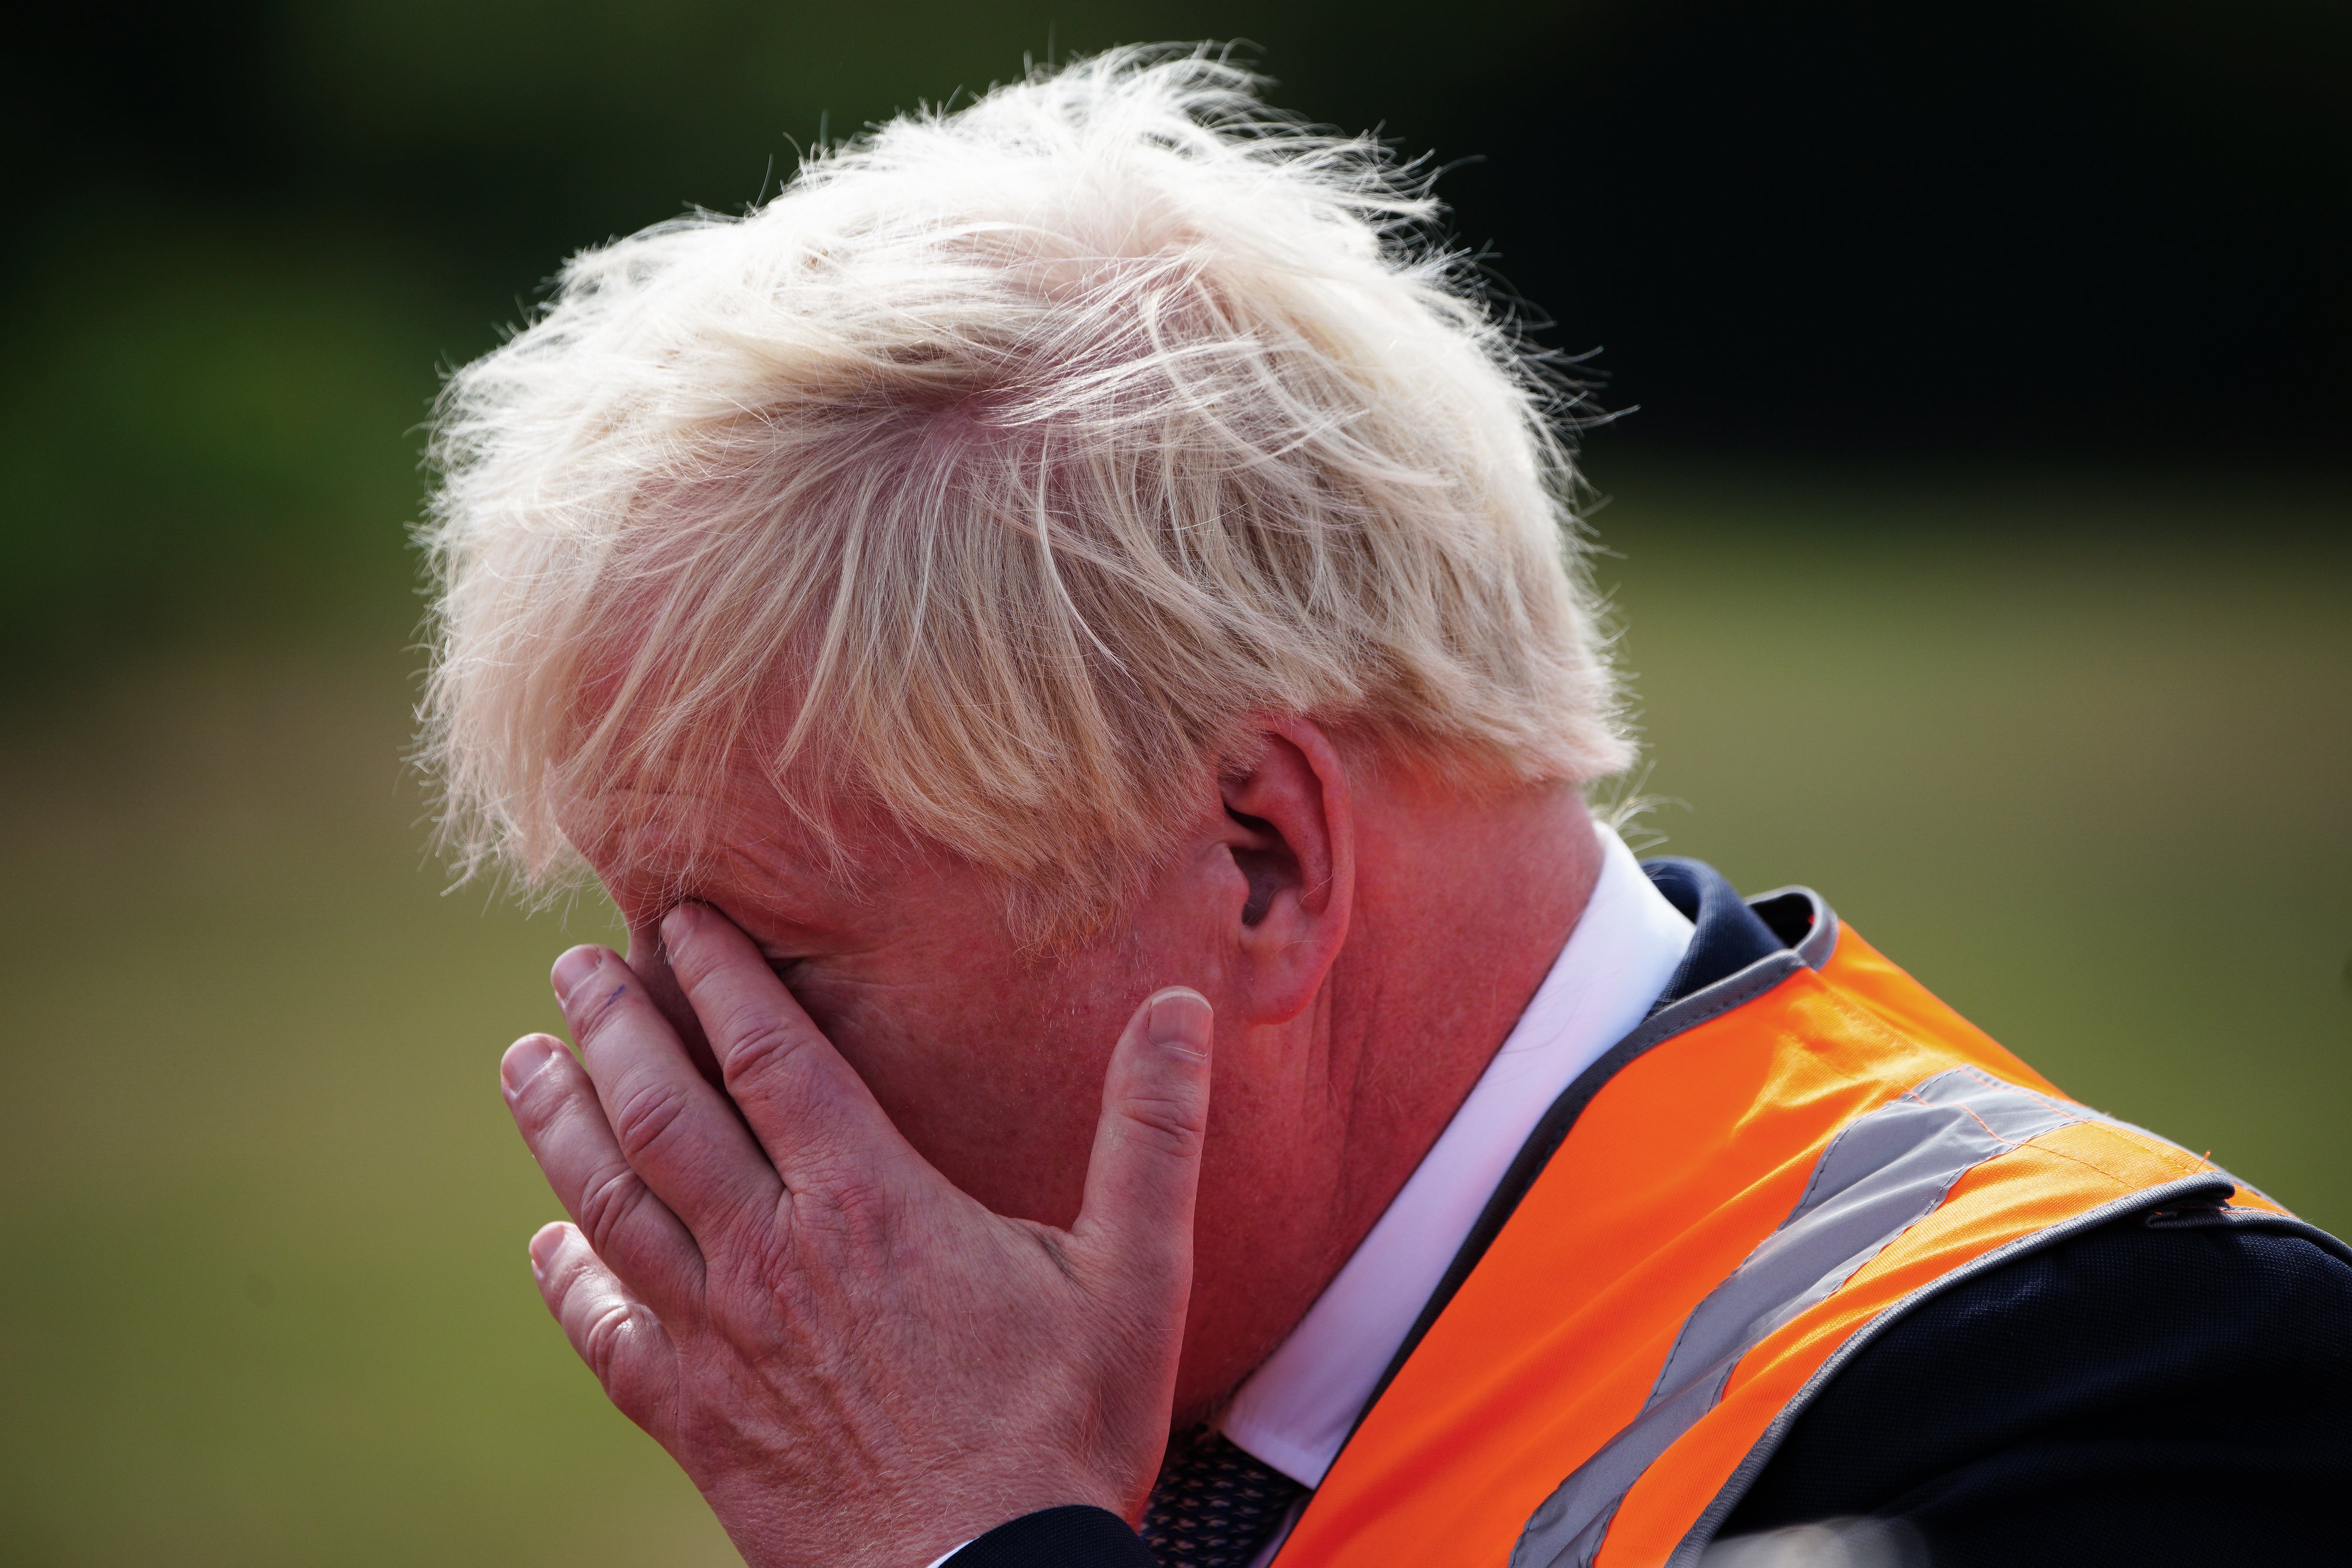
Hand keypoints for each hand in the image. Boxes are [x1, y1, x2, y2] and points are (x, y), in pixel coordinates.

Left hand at [499, 902, 1213, 1567]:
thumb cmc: (1064, 1430)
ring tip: (524, 1060)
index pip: (769, 1053)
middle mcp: (774, 1254)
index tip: (677, 916)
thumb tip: (1184, 1010)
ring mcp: (719, 1339)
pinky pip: (605, 1331)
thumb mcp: (1135, 1275)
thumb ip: (1150, 1133)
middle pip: (663, 1111)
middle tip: (574, 963)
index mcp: (869, 1202)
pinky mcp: (692, 1418)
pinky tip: (544, 1245)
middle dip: (613, 1024)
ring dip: (561, 1123)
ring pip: (609, 1204)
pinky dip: (568, 1279)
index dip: (717, 974)